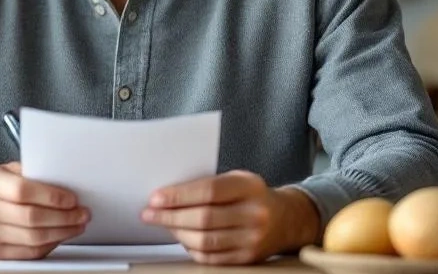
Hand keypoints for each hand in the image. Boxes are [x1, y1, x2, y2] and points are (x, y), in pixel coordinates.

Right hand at [0, 162, 90, 259]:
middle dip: (64, 217)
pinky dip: (50, 245)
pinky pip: (29, 253)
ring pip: (34, 239)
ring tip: (76, 225)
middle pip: (32, 218)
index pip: (23, 191)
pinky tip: (60, 236)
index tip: (72, 198)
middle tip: (82, 213)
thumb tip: (64, 180)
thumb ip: (30, 173)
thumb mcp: (4, 171)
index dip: (52, 196)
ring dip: (62, 232)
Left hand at [140, 170, 318, 264]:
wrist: (287, 219)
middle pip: (204, 218)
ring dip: (178, 233)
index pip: (209, 191)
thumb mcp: (237, 179)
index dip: (179, 196)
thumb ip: (208, 184)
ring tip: (164, 225)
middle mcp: (254, 214)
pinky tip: (183, 239)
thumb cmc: (252, 195)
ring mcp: (253, 239)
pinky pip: (212, 258)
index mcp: (249, 187)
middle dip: (171, 217)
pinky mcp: (248, 259)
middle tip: (150, 214)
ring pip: (206, 241)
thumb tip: (169, 195)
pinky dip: (192, 249)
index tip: (156, 198)